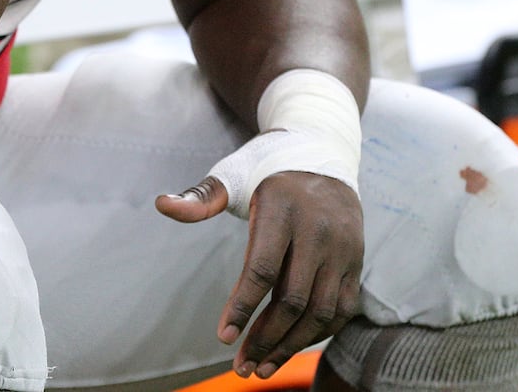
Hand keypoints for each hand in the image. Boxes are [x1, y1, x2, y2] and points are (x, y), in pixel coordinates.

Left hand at [158, 169, 363, 379]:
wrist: (322, 152)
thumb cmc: (266, 168)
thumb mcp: (232, 174)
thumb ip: (200, 197)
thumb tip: (161, 205)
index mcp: (283, 208)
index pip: (262, 268)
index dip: (242, 306)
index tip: (223, 336)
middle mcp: (318, 230)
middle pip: (293, 298)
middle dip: (266, 337)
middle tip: (241, 365)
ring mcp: (343, 248)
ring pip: (322, 311)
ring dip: (292, 345)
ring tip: (262, 366)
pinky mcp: (357, 261)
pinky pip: (342, 308)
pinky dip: (317, 333)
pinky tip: (290, 347)